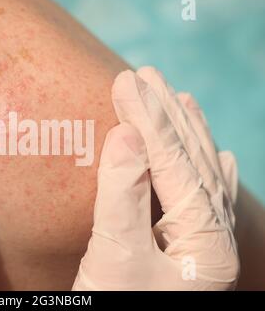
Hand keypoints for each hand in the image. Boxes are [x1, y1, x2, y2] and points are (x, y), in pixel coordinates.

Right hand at [73, 67, 238, 289]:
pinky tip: (217, 152)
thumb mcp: (116, 258)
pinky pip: (205, 198)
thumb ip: (124, 195)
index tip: (125, 83)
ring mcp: (204, 244)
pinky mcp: (189, 249)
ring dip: (187, 133)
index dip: (147, 119)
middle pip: (193, 159)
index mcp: (204, 241)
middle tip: (143, 76)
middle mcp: (214, 239)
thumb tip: (127, 136)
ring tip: (178, 97)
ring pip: (201, 173)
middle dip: (165, 115)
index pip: (174, 162)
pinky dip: (206, 169)